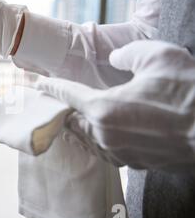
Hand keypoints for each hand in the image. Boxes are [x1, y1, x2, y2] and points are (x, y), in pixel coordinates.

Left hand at [37, 40, 194, 169]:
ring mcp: (121, 153)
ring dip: (81, 128)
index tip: (38, 85)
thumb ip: (127, 54)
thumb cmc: (189, 92)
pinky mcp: (136, 163)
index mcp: (104, 108)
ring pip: (89, 140)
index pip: (67, 95)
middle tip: (58, 102)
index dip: (51, 87)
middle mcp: (106, 135)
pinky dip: (101, 140)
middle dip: (63, 112)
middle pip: (72, 123)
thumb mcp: (157, 57)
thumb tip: (115, 57)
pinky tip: (106, 133)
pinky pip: (108, 151)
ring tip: (78, 118)